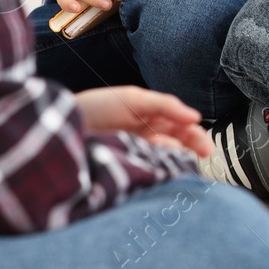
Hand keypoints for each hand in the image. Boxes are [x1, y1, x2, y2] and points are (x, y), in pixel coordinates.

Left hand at [74, 86, 210, 157]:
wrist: (64, 126)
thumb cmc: (97, 106)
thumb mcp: (135, 98)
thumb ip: (166, 105)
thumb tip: (196, 117)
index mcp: (154, 118)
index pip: (183, 128)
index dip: (196, 135)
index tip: (205, 145)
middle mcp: (149, 137)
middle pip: (180, 144)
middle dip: (193, 148)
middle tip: (203, 155)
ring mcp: (139, 153)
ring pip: (167, 158)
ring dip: (176, 159)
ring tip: (179, 160)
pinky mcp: (128, 167)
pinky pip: (151, 170)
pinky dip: (160, 170)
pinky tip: (162, 168)